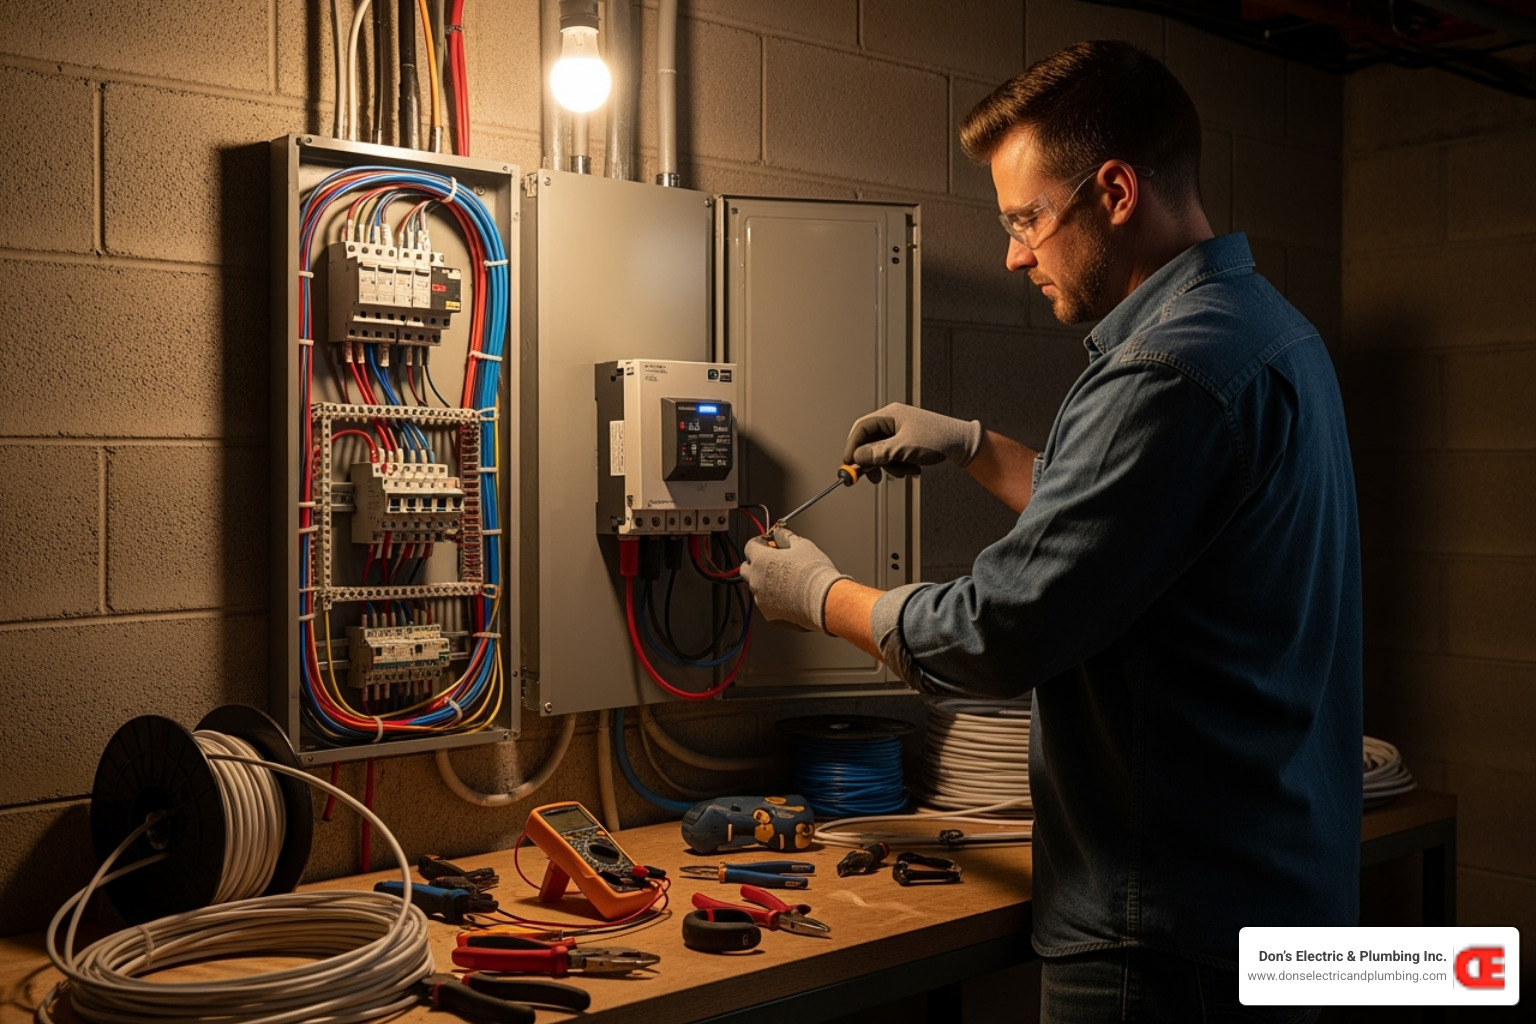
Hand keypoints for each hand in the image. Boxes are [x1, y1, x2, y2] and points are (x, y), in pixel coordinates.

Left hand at [740, 527, 851, 632]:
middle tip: (772, 560)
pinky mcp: (769, 614)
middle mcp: (756, 580)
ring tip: (785, 579)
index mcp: (761, 560)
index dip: (760, 542)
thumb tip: (781, 533)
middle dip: (756, 563)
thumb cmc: (814, 574)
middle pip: (746, 568)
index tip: (768, 542)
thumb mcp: (802, 545)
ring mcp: (761, 599)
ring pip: (756, 587)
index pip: (750, 546)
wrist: (825, 601)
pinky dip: (773, 598)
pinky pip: (766, 603)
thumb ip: (786, 537)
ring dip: (764, 581)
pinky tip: (789, 594)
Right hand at [842, 403, 982, 481]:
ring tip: (905, 472)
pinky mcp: (908, 442)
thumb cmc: (938, 439)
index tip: (849, 464)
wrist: (963, 444)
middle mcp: (894, 421)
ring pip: (883, 452)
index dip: (852, 447)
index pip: (861, 428)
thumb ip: (877, 453)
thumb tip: (857, 458)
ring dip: (890, 466)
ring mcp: (901, 431)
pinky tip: (913, 469)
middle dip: (873, 462)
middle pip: (870, 442)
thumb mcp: (903, 448)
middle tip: (871, 477)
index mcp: (890, 415)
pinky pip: (894, 455)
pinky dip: (900, 465)